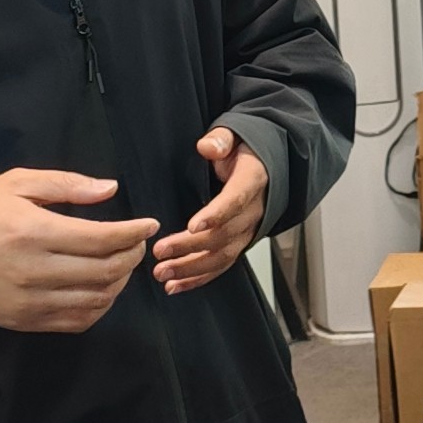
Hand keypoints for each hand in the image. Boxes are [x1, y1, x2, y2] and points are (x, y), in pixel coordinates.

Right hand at [0, 168, 153, 333]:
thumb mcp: (18, 183)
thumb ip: (67, 184)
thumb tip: (110, 189)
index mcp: (33, 232)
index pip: (100, 238)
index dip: (132, 233)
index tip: (148, 224)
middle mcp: (34, 271)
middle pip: (104, 271)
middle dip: (131, 255)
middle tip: (137, 242)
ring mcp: (31, 301)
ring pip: (96, 299)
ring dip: (120, 281)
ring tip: (122, 262)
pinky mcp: (27, 321)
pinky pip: (78, 320)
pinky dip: (100, 306)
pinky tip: (103, 287)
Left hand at [154, 128, 270, 293]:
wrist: (262, 166)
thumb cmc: (241, 151)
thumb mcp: (233, 136)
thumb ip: (221, 140)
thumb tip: (208, 147)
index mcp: (253, 181)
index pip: (237, 200)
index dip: (216, 214)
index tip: (192, 226)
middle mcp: (254, 211)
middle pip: (225, 234)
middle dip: (191, 247)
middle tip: (160, 251)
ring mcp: (247, 231)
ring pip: (222, 256)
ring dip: (191, 268)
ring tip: (162, 273)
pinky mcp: (238, 244)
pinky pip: (221, 266)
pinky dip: (198, 279)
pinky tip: (175, 286)